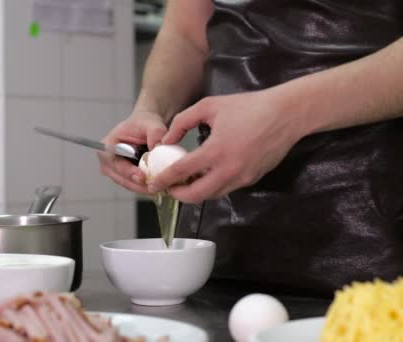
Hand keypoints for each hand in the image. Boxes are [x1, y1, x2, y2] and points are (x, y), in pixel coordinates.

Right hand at [98, 111, 166, 193]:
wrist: (146, 127)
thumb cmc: (144, 123)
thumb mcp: (152, 124)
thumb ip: (156, 133)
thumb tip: (159, 148)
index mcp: (107, 145)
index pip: (115, 163)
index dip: (129, 172)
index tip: (143, 177)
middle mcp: (107, 160)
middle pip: (121, 178)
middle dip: (138, 185)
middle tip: (155, 187)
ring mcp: (114, 170)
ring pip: (128, 184)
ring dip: (142, 188)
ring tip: (159, 187)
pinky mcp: (123, 176)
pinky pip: (134, 185)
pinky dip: (145, 186)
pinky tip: (158, 185)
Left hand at [148, 90, 302, 202]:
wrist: (287, 114)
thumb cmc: (249, 107)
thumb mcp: (209, 106)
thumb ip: (182, 122)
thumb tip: (167, 140)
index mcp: (216, 150)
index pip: (181, 172)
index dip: (163, 179)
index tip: (153, 182)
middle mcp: (230, 170)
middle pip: (196, 195)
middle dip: (178, 195)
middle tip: (168, 188)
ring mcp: (243, 177)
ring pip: (212, 195)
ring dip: (195, 192)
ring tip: (184, 181)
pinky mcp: (253, 179)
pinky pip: (226, 188)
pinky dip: (212, 186)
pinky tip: (205, 175)